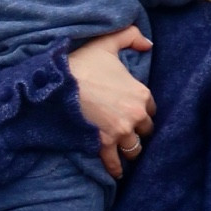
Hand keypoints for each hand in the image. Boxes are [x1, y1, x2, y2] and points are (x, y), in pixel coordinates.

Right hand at [67, 27, 154, 177]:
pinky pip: (114, 162)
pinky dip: (115, 168)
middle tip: (128, 130)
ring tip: (124, 150)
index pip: (151, 108)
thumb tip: (148, 44)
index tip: (134, 112)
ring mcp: (120, 131)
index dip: (142, 110)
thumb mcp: (108, 43)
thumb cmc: (83, 62)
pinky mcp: (103, 144)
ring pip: (134, 148)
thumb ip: (131, 36)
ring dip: (129, 149)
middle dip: (138, 130)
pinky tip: (117, 173)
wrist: (59, 83)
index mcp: (141, 93)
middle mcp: (135, 115)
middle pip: (145, 130)